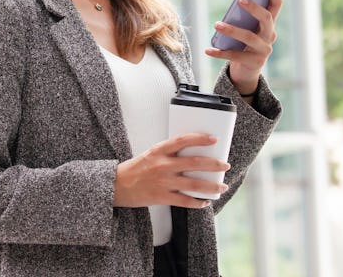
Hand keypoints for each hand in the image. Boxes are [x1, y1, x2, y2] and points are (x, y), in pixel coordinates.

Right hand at [113, 133, 230, 208]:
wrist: (117, 185)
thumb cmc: (135, 169)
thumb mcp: (150, 154)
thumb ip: (168, 153)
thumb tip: (192, 154)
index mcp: (158, 151)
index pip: (182, 140)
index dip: (200, 138)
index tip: (213, 139)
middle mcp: (162, 165)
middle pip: (194, 163)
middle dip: (214, 164)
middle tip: (225, 165)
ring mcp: (163, 182)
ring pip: (194, 184)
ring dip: (212, 186)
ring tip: (222, 186)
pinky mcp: (162, 197)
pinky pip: (185, 201)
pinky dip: (198, 202)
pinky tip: (205, 201)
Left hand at [204, 0, 282, 95]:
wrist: (247, 70)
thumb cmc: (244, 43)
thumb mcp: (247, 28)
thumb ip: (244, 16)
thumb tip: (236, 1)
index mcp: (270, 24)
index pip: (276, 6)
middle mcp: (270, 36)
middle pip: (266, 19)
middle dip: (254, 8)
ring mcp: (263, 50)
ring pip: (249, 36)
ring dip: (232, 29)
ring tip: (216, 24)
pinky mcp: (254, 62)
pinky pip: (235, 55)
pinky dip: (220, 52)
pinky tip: (208, 50)